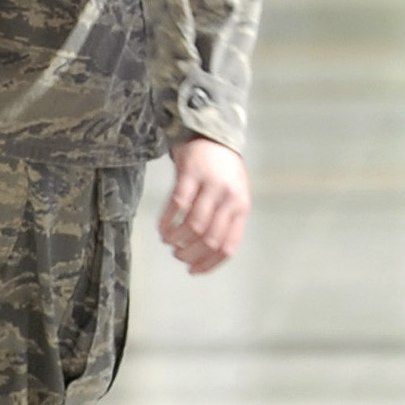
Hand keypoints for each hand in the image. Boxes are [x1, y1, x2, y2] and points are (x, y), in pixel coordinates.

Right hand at [161, 137, 249, 273]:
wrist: (213, 134)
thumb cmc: (223, 172)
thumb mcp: (234, 196)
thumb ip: (226, 221)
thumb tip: (207, 255)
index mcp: (241, 207)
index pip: (228, 246)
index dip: (209, 263)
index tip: (193, 271)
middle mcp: (229, 197)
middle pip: (209, 239)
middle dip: (190, 254)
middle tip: (178, 256)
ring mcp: (211, 185)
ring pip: (193, 225)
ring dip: (177, 240)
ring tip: (169, 241)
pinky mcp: (191, 173)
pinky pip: (177, 205)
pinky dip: (167, 222)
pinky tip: (162, 228)